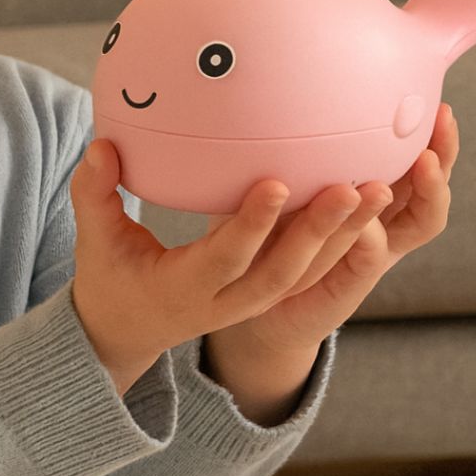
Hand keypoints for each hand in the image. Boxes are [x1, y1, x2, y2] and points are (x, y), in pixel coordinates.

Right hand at [69, 136, 380, 395]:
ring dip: (344, 236)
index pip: (226, 259)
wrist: (127, 329)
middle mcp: (226, 302)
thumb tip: (102, 146)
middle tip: (354, 186)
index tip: (278, 183)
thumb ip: (94, 194)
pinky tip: (366, 200)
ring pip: (306, 274)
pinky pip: (308, 270)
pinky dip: (340, 240)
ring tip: (380, 189)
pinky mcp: (264, 292)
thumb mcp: (95, 240)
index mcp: (185, 290)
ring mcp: (250, 302)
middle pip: (283, 272)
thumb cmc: (109, 276)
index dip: (252, 225)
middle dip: (320, 232)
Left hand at [208, 102, 459, 357]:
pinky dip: (369, 240)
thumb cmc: (269, 225)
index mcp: (374, 193)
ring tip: (420, 164)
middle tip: (440, 123)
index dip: (434, 134)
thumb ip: (292, 146)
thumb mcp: (282, 176)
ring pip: (418, 223)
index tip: (438, 102)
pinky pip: (369, 260)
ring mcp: (375, 254)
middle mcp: (386, 221)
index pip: (416, 157)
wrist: (258, 301)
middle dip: (442, 155)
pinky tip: (364, 224)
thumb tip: (278, 85)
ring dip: (423, 192)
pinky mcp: (352, 284)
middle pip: (432, 185)